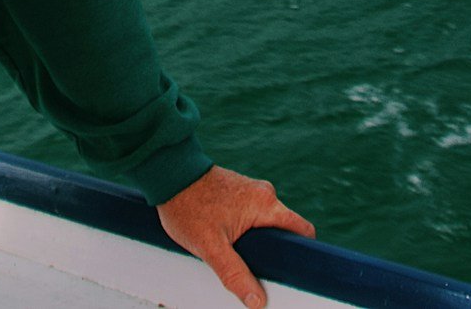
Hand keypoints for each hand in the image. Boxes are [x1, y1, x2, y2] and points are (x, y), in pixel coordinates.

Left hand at [157, 164, 314, 308]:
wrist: (168, 174)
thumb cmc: (188, 206)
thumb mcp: (211, 247)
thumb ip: (235, 274)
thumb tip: (257, 301)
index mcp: (266, 204)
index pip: (302, 231)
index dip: (302, 254)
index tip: (292, 272)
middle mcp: (264, 194)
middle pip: (284, 231)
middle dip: (273, 252)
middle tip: (257, 270)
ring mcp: (252, 191)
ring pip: (267, 224)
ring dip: (257, 242)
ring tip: (238, 254)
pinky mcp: (240, 192)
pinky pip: (254, 216)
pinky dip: (247, 231)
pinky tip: (229, 240)